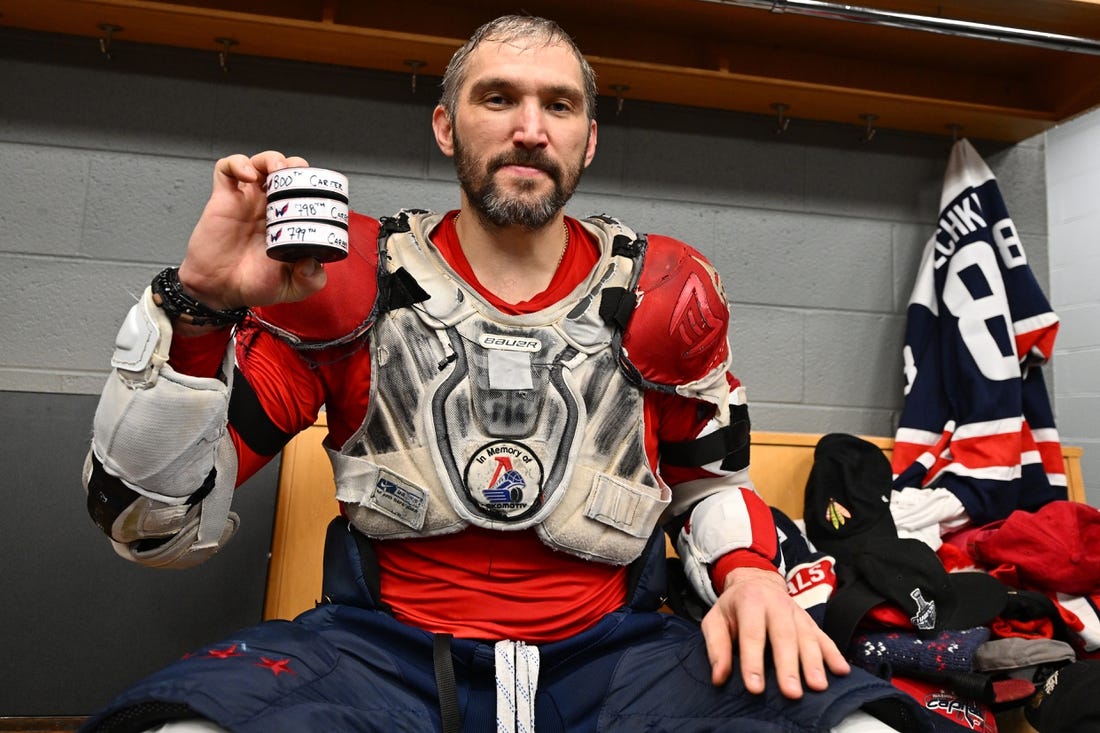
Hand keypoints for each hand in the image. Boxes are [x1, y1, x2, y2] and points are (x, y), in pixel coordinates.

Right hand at [177, 151, 326, 310]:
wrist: (218, 289)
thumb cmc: (252, 284)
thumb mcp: (291, 288)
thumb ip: (310, 280)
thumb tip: (314, 263)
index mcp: (290, 222)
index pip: (308, 193)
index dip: (316, 187)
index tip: (320, 195)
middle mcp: (271, 207)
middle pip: (288, 171)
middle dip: (298, 167)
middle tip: (299, 177)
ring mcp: (247, 199)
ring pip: (261, 163)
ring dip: (272, 159)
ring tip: (277, 170)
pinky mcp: (223, 197)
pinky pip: (227, 168)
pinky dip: (238, 163)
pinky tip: (248, 176)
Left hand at [700, 565, 849, 698]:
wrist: (756, 581)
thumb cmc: (734, 607)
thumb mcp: (715, 619)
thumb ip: (717, 647)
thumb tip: (718, 677)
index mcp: (750, 602)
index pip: (752, 634)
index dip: (753, 662)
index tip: (755, 687)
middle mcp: (776, 605)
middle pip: (784, 636)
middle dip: (788, 666)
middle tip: (791, 692)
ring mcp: (797, 612)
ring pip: (807, 637)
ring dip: (814, 663)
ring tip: (817, 686)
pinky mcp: (810, 621)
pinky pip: (824, 637)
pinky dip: (834, 654)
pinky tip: (841, 671)